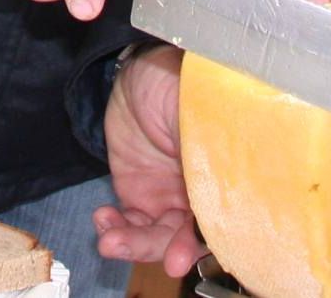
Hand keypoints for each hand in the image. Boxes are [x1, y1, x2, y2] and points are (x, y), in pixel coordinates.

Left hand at [95, 44, 204, 276]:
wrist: (138, 70)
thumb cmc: (180, 83)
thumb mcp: (199, 117)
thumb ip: (211, 154)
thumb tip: (226, 189)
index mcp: (225, 177)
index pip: (221, 221)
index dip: (204, 241)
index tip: (185, 254)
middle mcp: (201, 193)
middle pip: (189, 236)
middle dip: (172, 250)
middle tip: (163, 260)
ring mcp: (169, 197)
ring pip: (158, 237)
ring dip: (135, 245)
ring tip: (111, 240)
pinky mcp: (139, 194)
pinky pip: (129, 225)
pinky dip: (115, 230)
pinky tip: (104, 220)